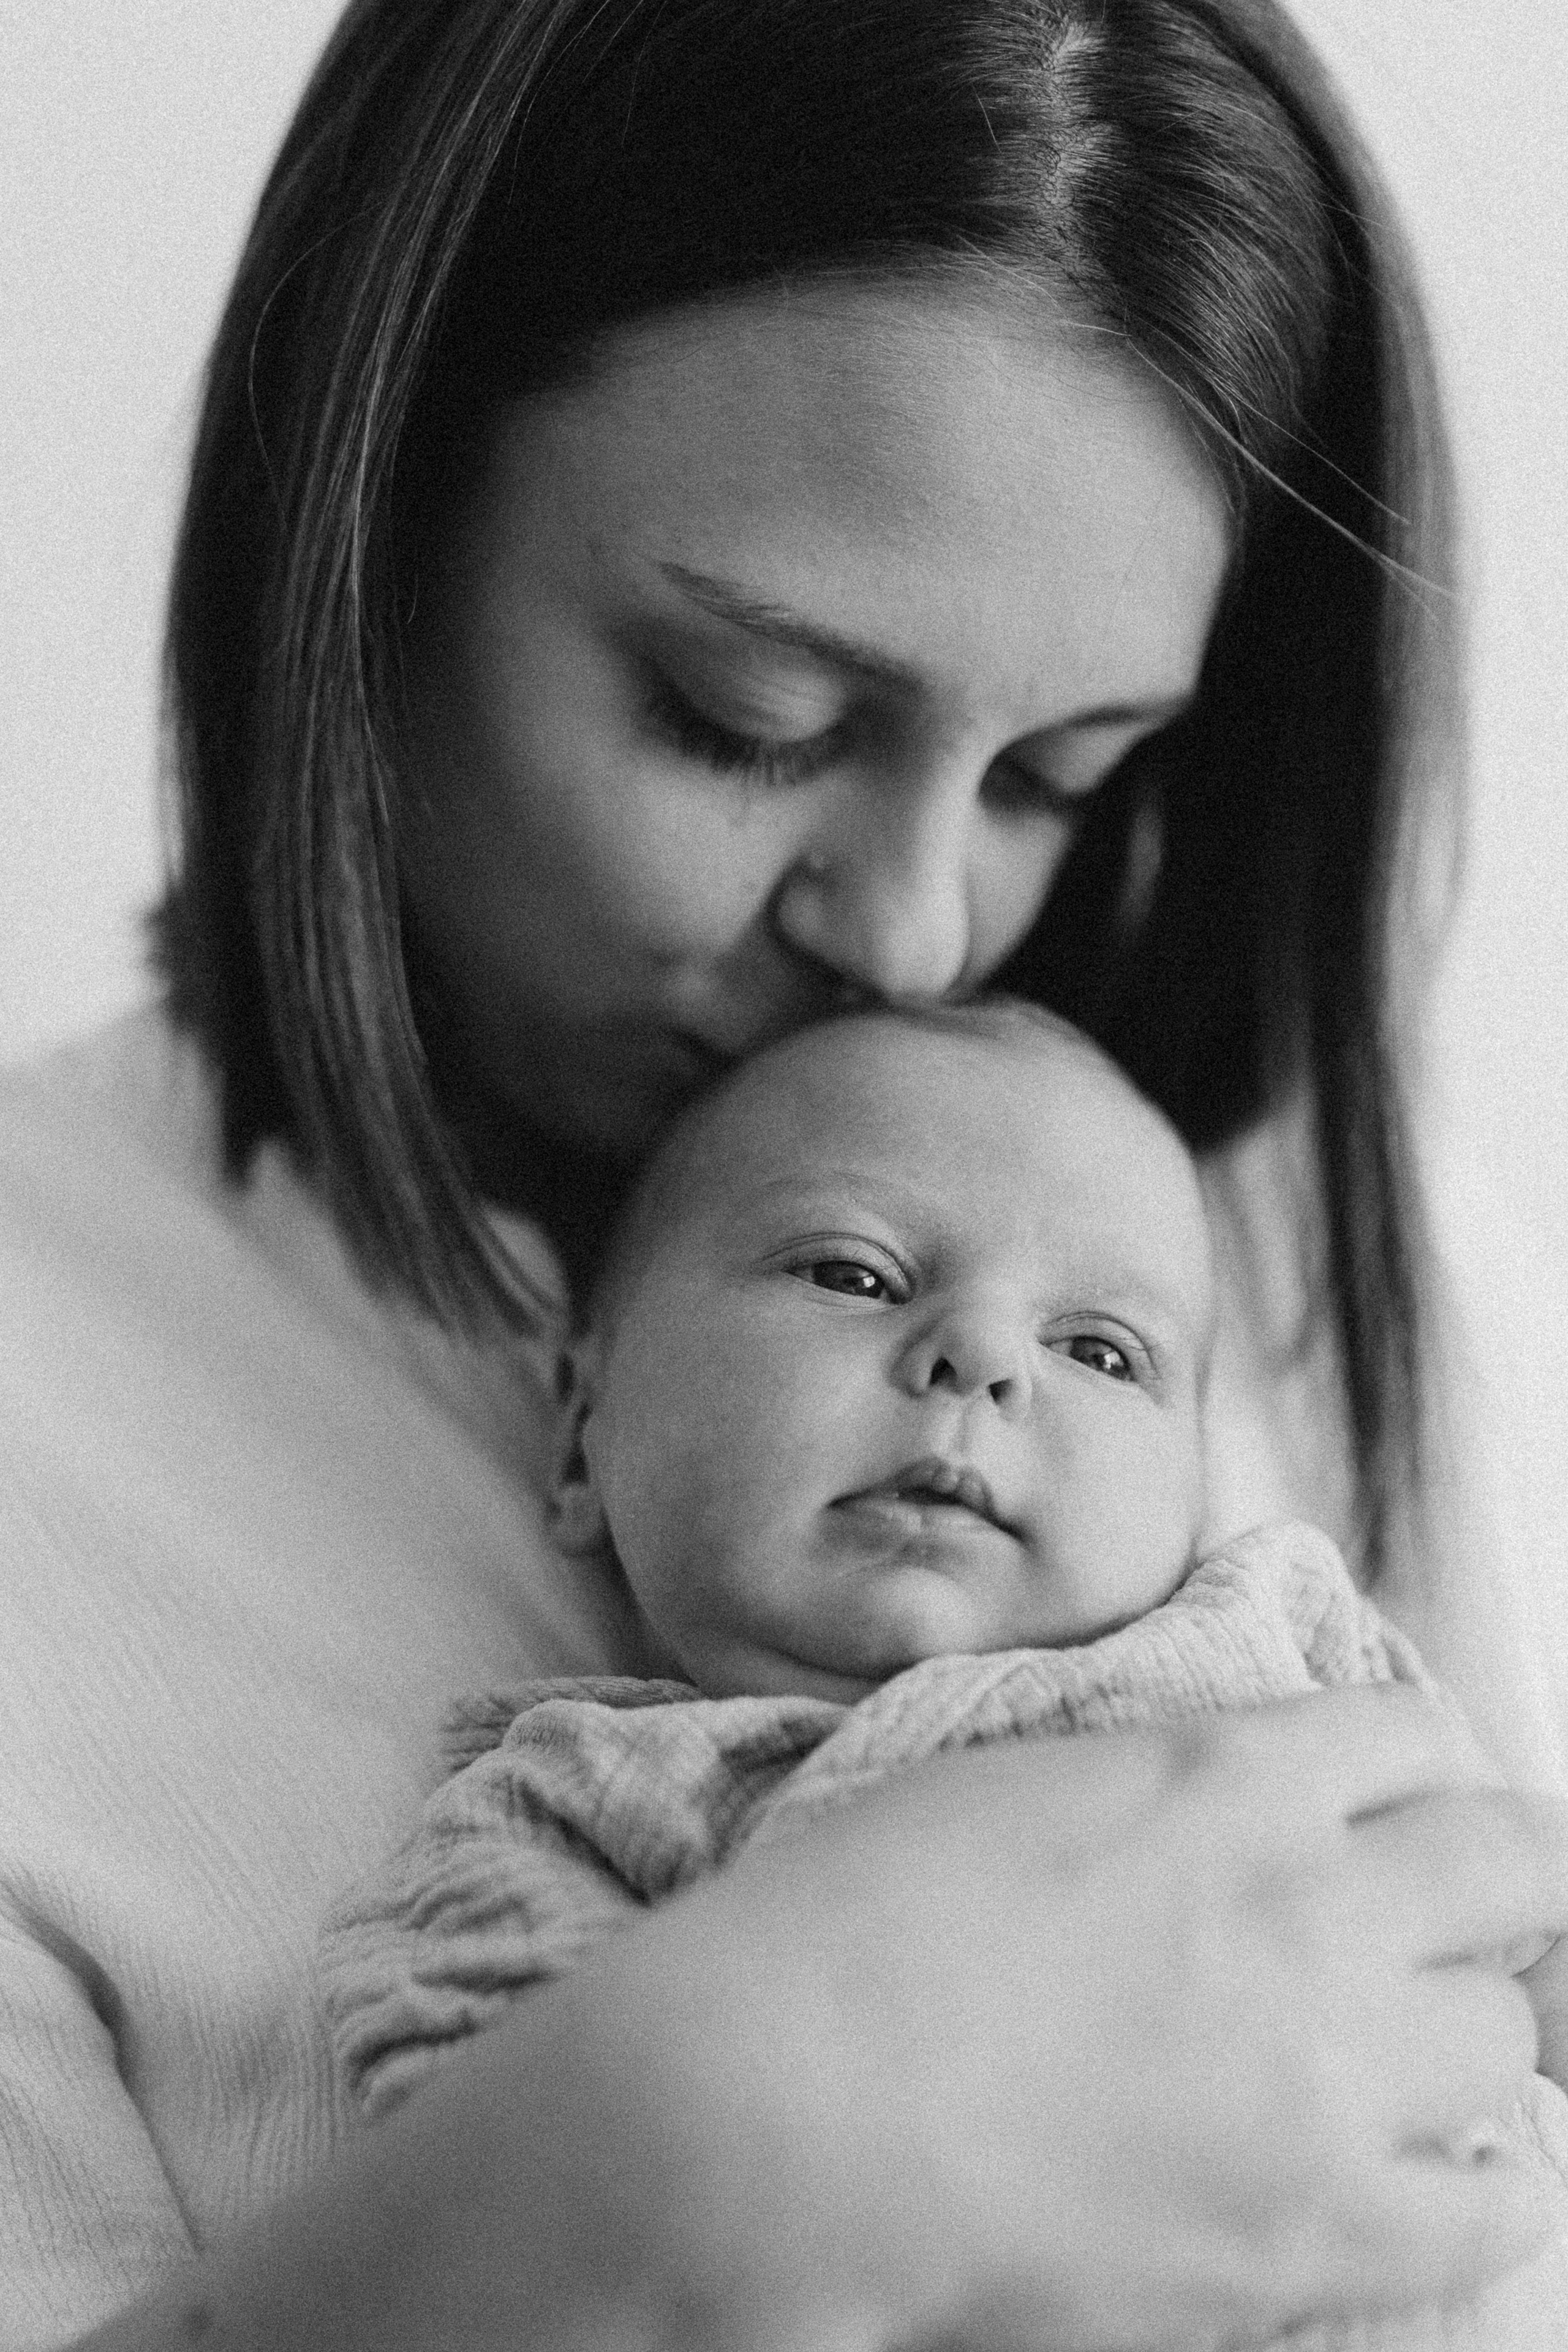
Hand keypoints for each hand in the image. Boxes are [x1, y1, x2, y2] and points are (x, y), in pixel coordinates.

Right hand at [80, 1687, 1567, 2351]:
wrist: (772, 2109)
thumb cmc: (842, 1931)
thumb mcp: (1010, 1788)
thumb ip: (1155, 1783)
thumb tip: (1230, 1799)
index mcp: (1217, 1775)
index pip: (1415, 1734)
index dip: (1412, 1773)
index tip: (1388, 1815)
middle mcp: (1305, 1902)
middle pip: (1513, 1864)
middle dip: (1486, 1886)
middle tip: (1428, 1928)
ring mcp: (1325, 2072)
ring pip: (1507, 2034)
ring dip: (1456, 2038)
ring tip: (1382, 2064)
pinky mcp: (1317, 2234)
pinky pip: (1500, 2204)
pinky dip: (1477, 2181)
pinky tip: (1410, 2173)